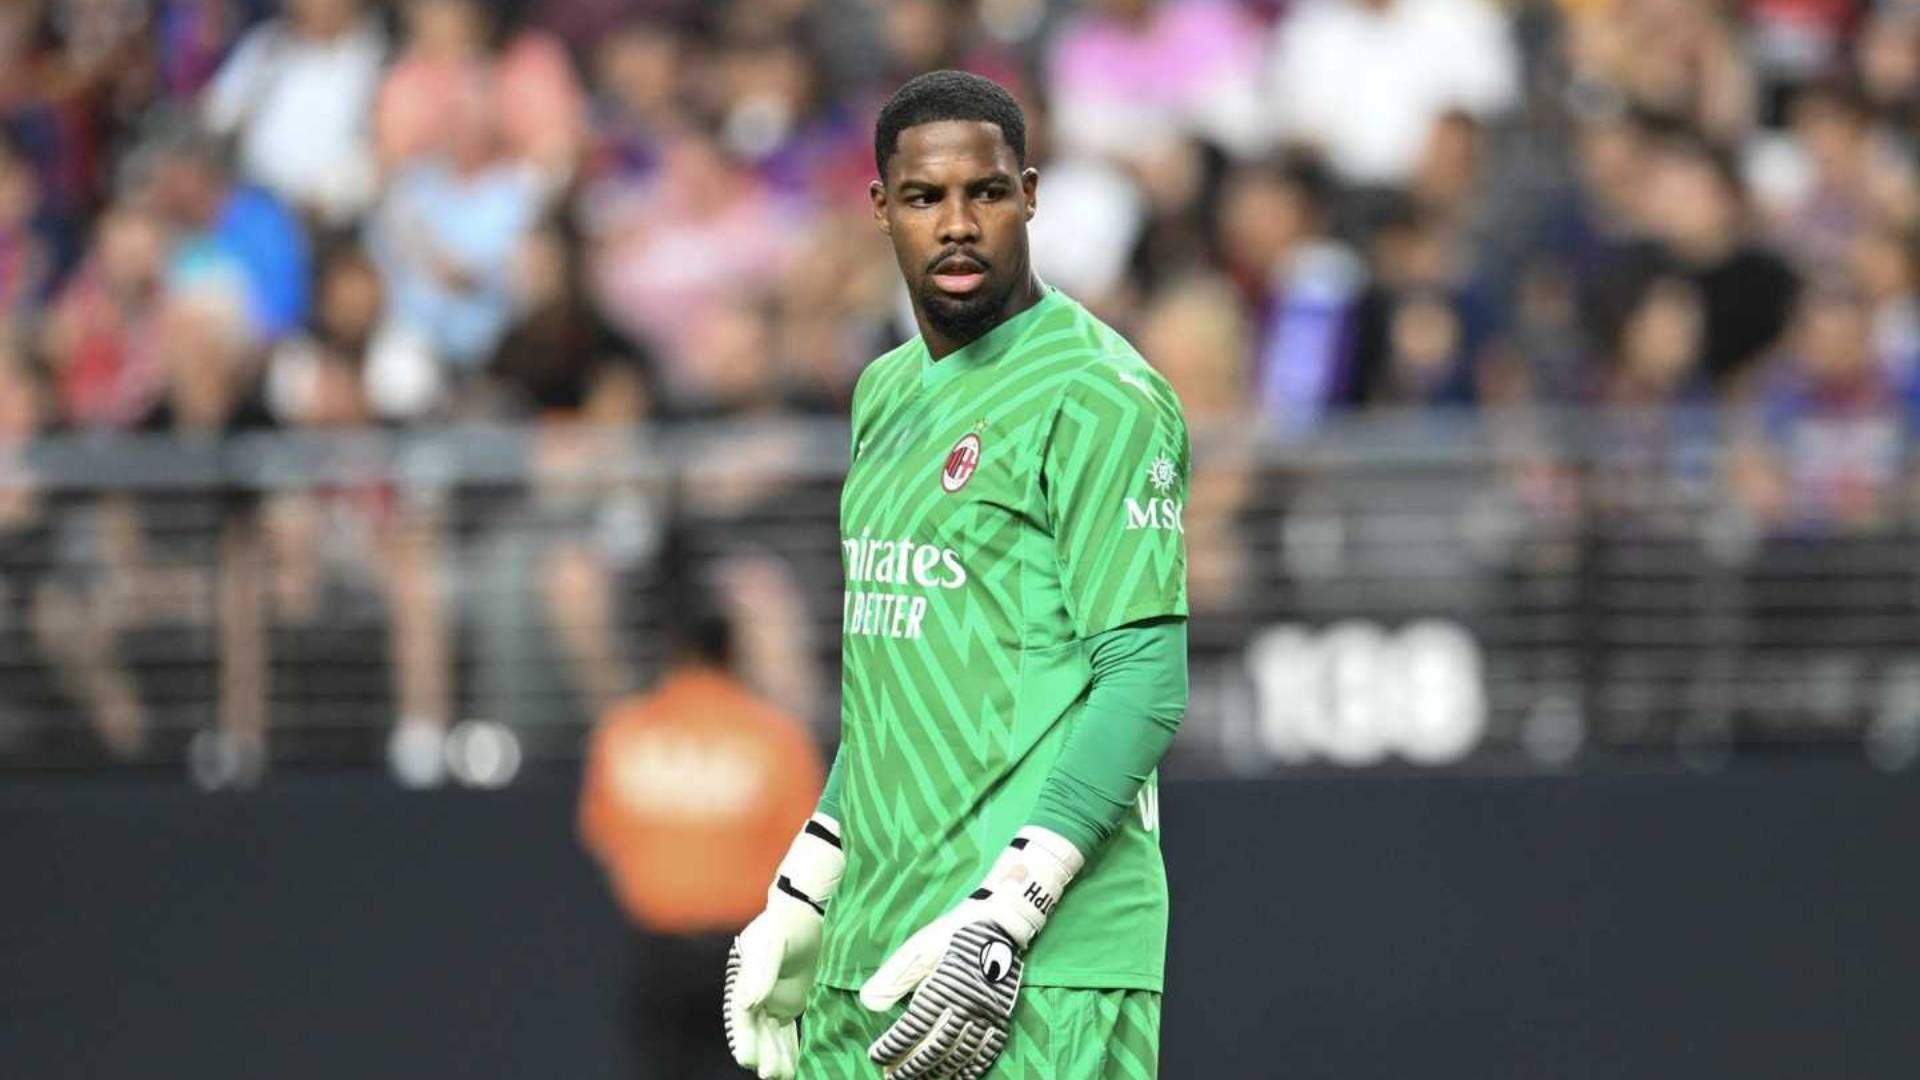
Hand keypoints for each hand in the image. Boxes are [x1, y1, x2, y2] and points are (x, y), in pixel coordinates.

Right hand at [725, 897, 821, 1078]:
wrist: (803, 917)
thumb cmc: (781, 927)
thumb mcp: (770, 945)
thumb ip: (761, 973)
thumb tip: (748, 1003)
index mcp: (742, 985)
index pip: (742, 1018)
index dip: (744, 1039)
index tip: (748, 1059)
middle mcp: (754, 998)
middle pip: (757, 1032)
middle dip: (763, 1054)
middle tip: (772, 1074)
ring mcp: (772, 1002)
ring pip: (772, 1036)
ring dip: (776, 1056)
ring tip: (784, 1076)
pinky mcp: (790, 1003)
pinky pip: (787, 1030)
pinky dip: (789, 1048)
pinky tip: (793, 1066)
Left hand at [859, 828, 1082, 1078]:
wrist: (1000, 922)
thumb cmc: (954, 934)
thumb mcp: (918, 949)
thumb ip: (893, 978)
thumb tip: (868, 1004)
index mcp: (941, 990)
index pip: (911, 1030)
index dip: (892, 1047)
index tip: (876, 1057)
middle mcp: (964, 1008)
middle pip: (933, 1049)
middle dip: (909, 1067)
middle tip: (891, 1077)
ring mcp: (985, 1016)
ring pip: (957, 1056)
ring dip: (935, 1073)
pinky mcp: (1000, 1018)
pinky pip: (986, 1053)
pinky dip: (970, 1070)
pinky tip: (958, 1078)